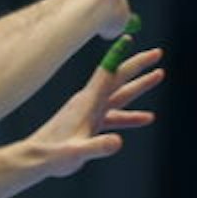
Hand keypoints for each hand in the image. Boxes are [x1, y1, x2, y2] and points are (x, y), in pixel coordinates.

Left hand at [24, 47, 164, 178]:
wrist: (36, 159)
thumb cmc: (53, 155)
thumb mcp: (77, 152)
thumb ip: (96, 147)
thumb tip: (118, 142)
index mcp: (88, 102)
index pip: (109, 73)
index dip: (120, 55)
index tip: (130, 38)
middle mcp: (90, 102)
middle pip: (118, 78)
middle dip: (139, 65)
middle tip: (158, 53)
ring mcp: (90, 113)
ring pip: (120, 94)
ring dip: (139, 85)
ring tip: (160, 74)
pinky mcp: (90, 124)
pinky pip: (116, 114)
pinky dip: (132, 114)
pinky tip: (147, 117)